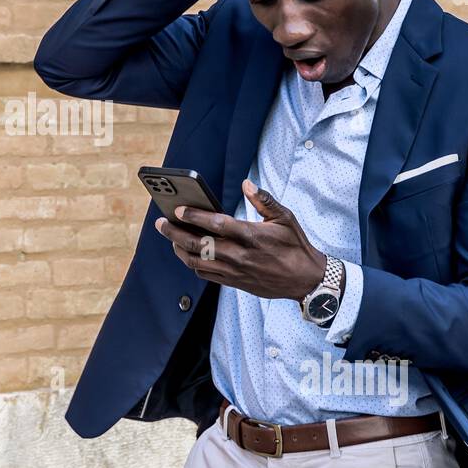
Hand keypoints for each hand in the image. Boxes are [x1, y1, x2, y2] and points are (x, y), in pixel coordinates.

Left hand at [154, 178, 325, 300]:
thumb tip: (246, 184)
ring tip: (170, 237)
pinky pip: (206, 275)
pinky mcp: (234, 283)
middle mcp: (240, 255)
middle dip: (175, 233)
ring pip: (197, 262)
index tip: (178, 208)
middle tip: (161, 223)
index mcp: (252, 236)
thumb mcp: (286, 218)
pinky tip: (187, 253)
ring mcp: (235, 272)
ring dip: (179, 249)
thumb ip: (264, 200)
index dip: (194, 216)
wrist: (305, 280)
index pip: (216, 225)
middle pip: (199, 244)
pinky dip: (192, 263)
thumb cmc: (295, 246)